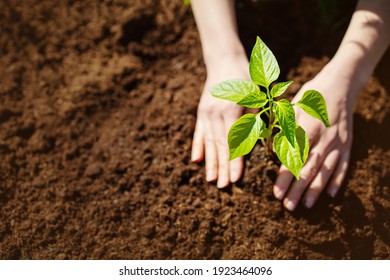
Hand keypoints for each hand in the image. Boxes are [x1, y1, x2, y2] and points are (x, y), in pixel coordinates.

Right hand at [191, 54, 249, 187]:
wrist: (224, 61)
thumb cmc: (247, 79)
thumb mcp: (257, 96)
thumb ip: (255, 119)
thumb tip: (256, 144)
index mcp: (231, 110)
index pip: (233, 142)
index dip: (234, 162)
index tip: (235, 179)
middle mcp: (215, 114)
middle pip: (219, 146)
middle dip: (221, 167)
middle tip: (223, 186)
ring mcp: (205, 113)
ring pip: (208, 142)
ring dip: (210, 162)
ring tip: (211, 180)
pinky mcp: (201, 113)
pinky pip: (198, 133)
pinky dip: (198, 147)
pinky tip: (196, 161)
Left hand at [273, 65, 356, 210]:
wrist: (340, 85)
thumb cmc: (310, 97)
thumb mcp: (293, 108)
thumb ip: (284, 130)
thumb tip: (273, 151)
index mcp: (307, 130)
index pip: (293, 159)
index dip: (284, 178)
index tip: (276, 193)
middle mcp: (324, 139)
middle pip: (309, 170)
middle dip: (298, 190)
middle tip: (288, 206)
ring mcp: (338, 143)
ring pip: (326, 171)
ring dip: (316, 190)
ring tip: (306, 205)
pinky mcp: (347, 144)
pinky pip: (343, 165)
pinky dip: (338, 180)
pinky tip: (332, 195)